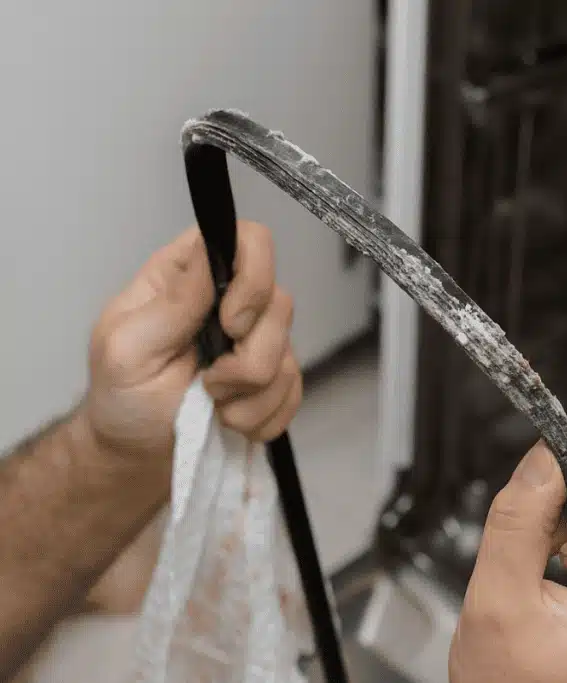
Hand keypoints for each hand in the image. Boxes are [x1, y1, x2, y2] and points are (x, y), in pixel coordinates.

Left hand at [79, 221, 301, 478]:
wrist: (137, 451)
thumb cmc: (121, 396)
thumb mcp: (127, 348)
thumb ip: (172, 303)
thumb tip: (209, 249)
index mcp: (191, 275)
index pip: (248, 240)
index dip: (253, 278)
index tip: (230, 324)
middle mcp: (231, 300)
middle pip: (280, 304)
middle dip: (249, 359)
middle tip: (209, 384)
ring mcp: (258, 340)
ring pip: (289, 356)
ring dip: (251, 397)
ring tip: (214, 409)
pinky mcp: (275, 379)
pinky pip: (293, 392)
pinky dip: (263, 416)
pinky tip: (231, 422)